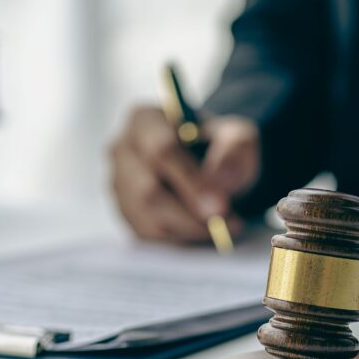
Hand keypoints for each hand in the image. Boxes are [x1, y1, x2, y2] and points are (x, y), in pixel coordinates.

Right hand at [109, 106, 259, 242]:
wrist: (212, 165)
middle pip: (148, 190)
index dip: (190, 182)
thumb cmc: (221, 147)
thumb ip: (234, 151)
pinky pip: (148, 234)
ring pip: (147, 218)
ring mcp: (119, 184)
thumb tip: (220, 179)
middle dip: (190, 213)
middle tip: (226, 224)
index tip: (220, 206)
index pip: (160, 150)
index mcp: (144, 120)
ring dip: (189, 229)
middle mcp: (122, 150)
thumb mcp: (239, 138)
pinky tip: (205, 231)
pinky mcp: (125, 212)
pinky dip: (180, 238)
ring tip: (224, 227)